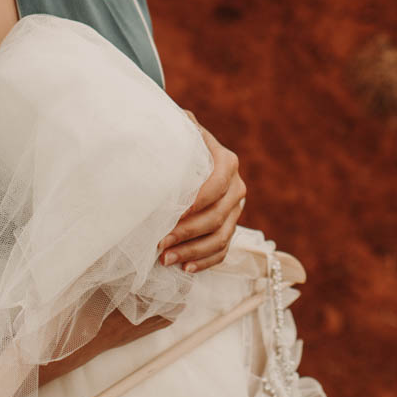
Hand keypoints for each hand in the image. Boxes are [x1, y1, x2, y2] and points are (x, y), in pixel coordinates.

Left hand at [158, 111, 245, 273]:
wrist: (186, 154)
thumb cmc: (177, 142)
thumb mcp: (177, 130)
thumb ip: (175, 127)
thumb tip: (161, 128)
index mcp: (226, 162)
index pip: (215, 186)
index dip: (195, 204)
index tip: (171, 215)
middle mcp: (236, 187)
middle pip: (217, 216)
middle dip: (187, 233)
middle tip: (160, 243)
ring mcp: (235, 210)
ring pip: (220, 237)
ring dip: (193, 252)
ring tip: (165, 259)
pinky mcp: (229, 227)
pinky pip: (223, 251)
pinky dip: (205, 262)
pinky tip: (185, 268)